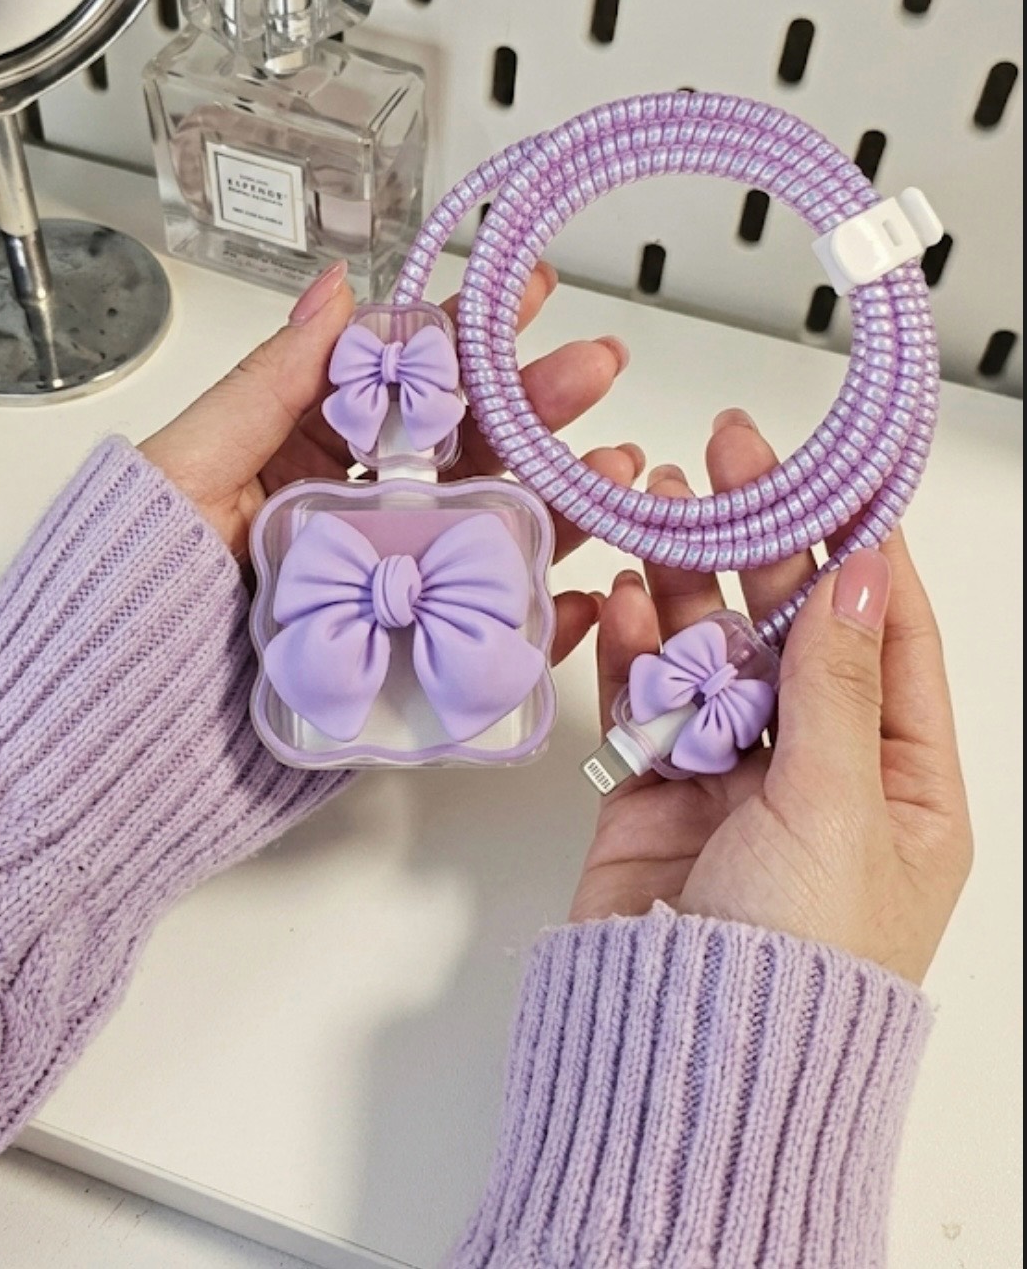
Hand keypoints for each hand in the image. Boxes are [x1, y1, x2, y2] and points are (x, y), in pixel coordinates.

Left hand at [140, 260, 643, 662]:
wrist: (103, 744)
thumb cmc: (127, 599)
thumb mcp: (188, 471)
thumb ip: (271, 386)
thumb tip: (337, 290)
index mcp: (301, 454)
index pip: (400, 379)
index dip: (466, 329)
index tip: (525, 286)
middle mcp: (355, 516)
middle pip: (464, 448)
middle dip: (535, 402)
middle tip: (597, 366)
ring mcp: (387, 593)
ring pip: (491, 535)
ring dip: (562, 498)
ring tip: (615, 468)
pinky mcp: (402, 669)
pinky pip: (484, 641)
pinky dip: (541, 620)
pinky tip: (586, 592)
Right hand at [571, 409, 972, 984]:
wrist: (684, 1068)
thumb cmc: (799, 970)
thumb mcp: (841, 807)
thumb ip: (837, 681)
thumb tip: (864, 571)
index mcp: (905, 785)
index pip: (890, 636)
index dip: (859, 546)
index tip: (829, 469)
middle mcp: (825, 775)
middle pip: (795, 629)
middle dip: (762, 543)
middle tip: (725, 459)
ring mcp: (737, 781)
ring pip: (714, 651)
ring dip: (687, 581)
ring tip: (657, 504)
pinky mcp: (657, 794)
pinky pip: (648, 700)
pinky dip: (633, 648)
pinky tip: (623, 598)